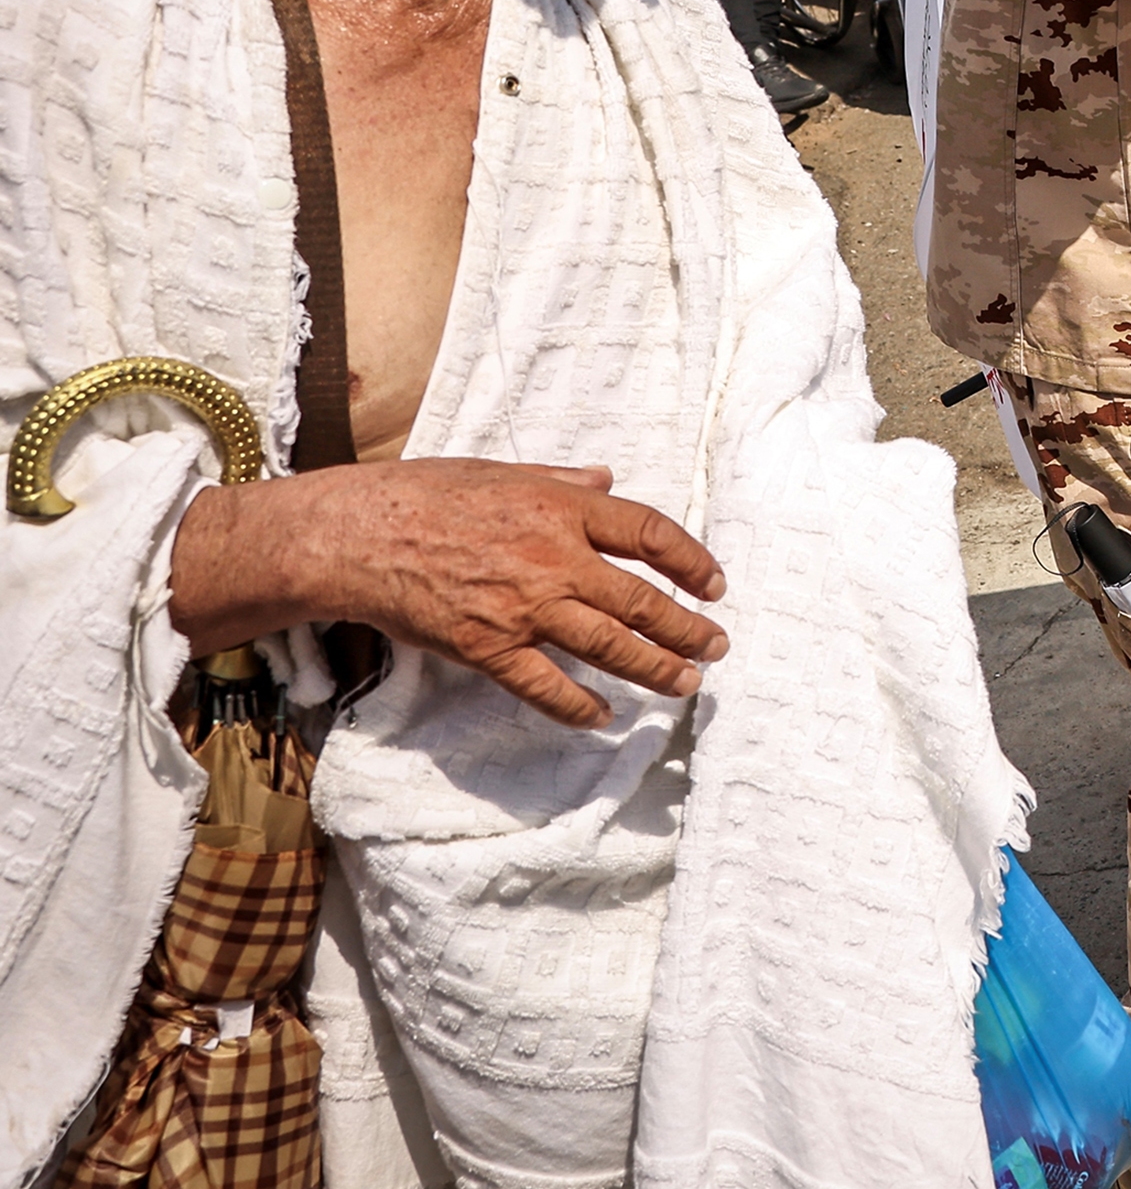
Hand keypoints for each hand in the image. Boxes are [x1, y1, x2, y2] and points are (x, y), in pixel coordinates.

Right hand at [168, 460, 727, 729]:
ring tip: (686, 683)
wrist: (357, 535)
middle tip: (716, 646)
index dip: (692, 562)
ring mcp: (523, 607)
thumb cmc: (426, 493)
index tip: (715, 585)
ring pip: (609, 647)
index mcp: (563, 509)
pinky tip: (604, 717)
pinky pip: (546, 686)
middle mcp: (555, 559)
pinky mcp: (488, 647)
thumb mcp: (504, 470)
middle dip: (687, 629)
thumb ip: (564, 481)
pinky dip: (579, 707)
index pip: (651, 534)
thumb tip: (608, 482)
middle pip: (642, 601)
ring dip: (656, 669)